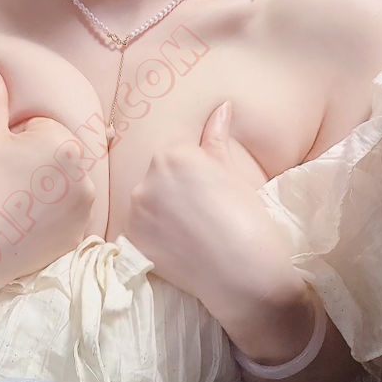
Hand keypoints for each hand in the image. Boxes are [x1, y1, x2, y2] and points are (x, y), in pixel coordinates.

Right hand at [0, 59, 95, 301]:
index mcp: (67, 145)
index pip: (42, 129)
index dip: (16, 141)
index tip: (0, 161)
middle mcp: (85, 178)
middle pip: (57, 159)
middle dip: (35, 164)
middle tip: (5, 183)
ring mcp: (84, 213)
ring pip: (63, 188)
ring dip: (45, 191)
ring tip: (13, 204)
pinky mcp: (76, 239)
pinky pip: (64, 219)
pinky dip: (48, 219)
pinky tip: (24, 225)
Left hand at [123, 101, 304, 334]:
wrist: (245, 275)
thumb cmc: (249, 223)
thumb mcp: (234, 175)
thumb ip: (217, 140)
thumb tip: (222, 107)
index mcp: (174, 154)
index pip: (178, 155)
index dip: (198, 177)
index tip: (214, 196)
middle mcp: (148, 178)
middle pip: (158, 178)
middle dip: (176, 192)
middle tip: (204, 216)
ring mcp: (137, 211)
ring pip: (148, 204)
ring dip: (163, 214)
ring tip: (192, 233)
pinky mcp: (132, 240)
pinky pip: (140, 230)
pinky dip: (155, 237)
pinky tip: (179, 247)